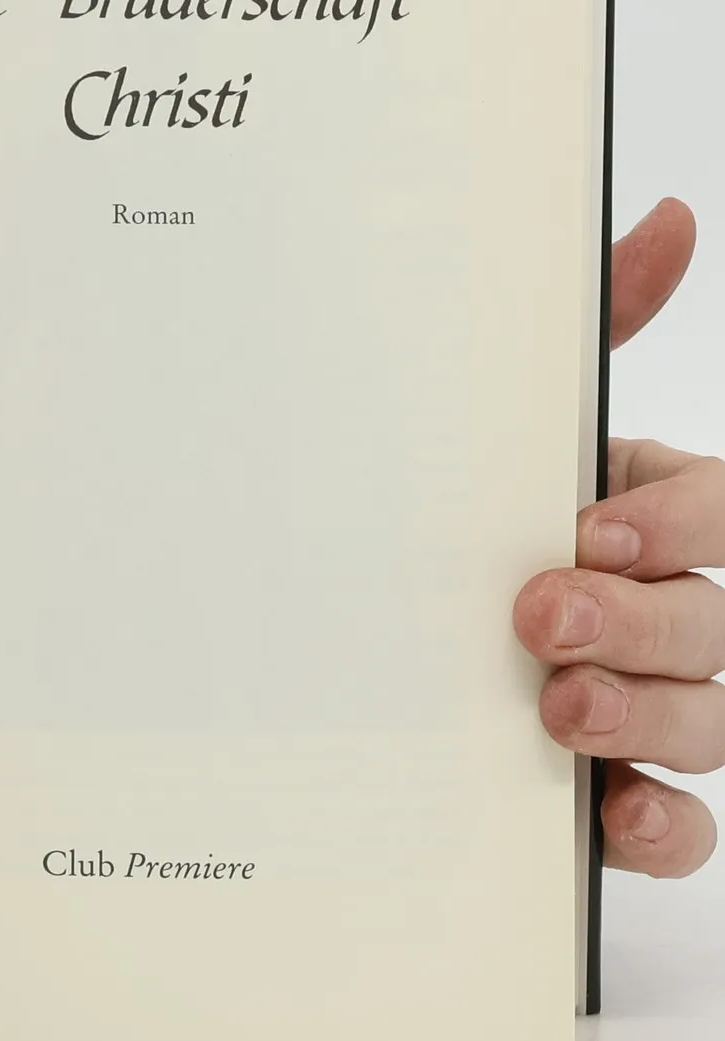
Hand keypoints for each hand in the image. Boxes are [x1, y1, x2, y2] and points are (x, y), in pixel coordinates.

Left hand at [515, 197, 719, 876]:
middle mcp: (668, 608)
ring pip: (712, 717)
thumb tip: (664, 217)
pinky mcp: (619, 790)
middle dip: (642, 617)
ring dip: (648, 713)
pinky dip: (659, 824)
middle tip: (540, 614)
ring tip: (559, 709)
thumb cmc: (450, 518)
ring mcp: (654, 705)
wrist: (353, 638)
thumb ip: (582, 331)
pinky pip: (679, 822)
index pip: (719, 508)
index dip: (680, 517)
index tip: (591, 526)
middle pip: (716, 619)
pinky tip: (612, 813)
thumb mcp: (496, 425)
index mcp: (647, 512)